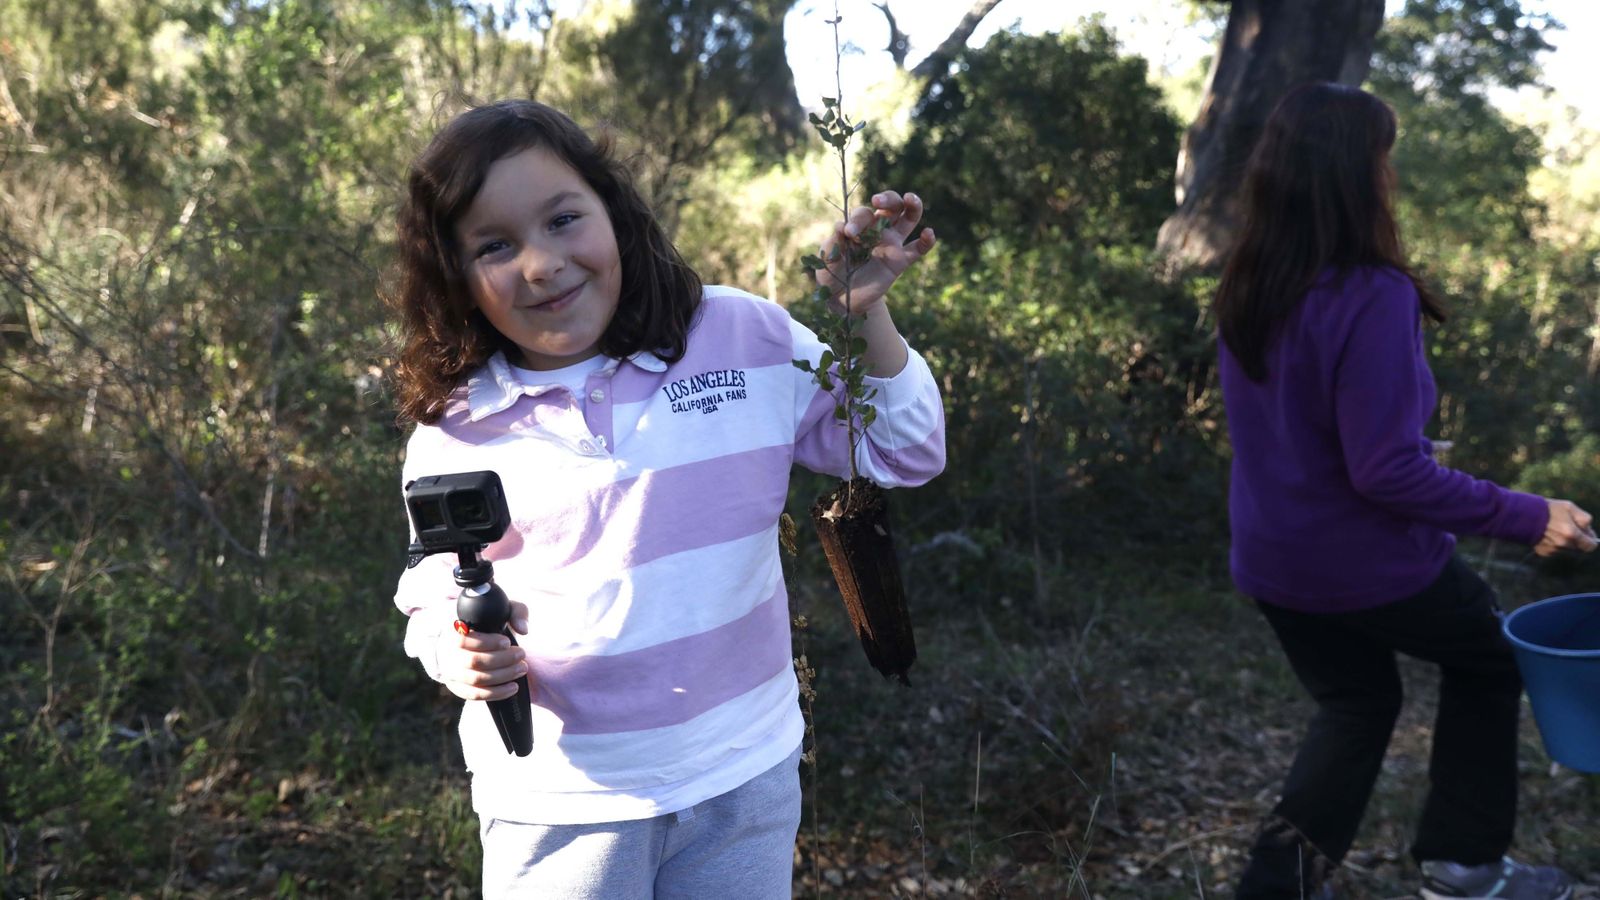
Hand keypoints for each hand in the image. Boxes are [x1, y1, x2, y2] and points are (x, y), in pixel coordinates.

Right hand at [436, 600, 531, 700]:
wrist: (467, 639)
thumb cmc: (487, 623)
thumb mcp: (502, 610)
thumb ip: (516, 612)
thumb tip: (523, 630)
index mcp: (454, 630)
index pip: (463, 639)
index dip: (487, 642)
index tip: (506, 642)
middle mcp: (447, 651)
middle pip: (473, 661)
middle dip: (503, 660)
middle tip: (521, 654)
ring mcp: (450, 671)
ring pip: (476, 679)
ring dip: (503, 675)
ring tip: (522, 668)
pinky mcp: (456, 686)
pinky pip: (475, 695)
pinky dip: (496, 693)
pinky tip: (513, 687)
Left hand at [814, 190, 936, 316]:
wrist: (842, 299)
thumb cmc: (832, 274)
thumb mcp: (827, 258)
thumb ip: (833, 242)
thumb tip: (841, 225)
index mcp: (860, 226)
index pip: (864, 213)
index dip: (858, 220)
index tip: (849, 234)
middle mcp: (878, 230)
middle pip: (892, 205)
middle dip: (888, 199)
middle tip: (877, 201)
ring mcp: (892, 244)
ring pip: (909, 218)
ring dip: (913, 205)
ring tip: (911, 199)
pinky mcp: (900, 261)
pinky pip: (918, 249)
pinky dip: (926, 240)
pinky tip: (928, 233)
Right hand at [1533, 499, 1597, 556]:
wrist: (1520, 515)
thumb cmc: (1546, 509)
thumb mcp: (1569, 507)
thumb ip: (1584, 519)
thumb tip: (1589, 530)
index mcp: (1572, 533)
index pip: (1590, 546)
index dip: (1590, 539)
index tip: (1585, 534)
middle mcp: (1564, 544)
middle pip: (1578, 546)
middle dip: (1576, 538)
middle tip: (1566, 526)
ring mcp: (1553, 549)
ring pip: (1566, 548)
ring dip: (1564, 540)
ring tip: (1552, 528)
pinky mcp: (1543, 552)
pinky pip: (1554, 549)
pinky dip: (1552, 543)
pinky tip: (1544, 534)